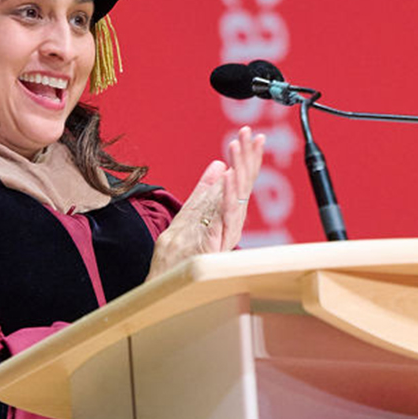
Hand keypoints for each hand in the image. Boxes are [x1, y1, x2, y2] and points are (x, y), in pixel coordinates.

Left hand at [147, 126, 264, 279]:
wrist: (165, 285)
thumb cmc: (176, 257)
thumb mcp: (188, 214)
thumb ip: (204, 191)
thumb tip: (217, 165)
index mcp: (224, 215)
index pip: (239, 180)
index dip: (246, 157)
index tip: (251, 135)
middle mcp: (229, 223)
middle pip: (243, 185)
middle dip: (248, 157)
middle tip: (251, 133)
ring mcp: (224, 233)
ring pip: (237, 196)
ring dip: (239, 169)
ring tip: (239, 147)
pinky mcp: (215, 242)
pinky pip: (226, 215)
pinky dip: (229, 194)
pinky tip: (231, 175)